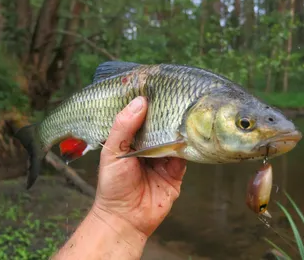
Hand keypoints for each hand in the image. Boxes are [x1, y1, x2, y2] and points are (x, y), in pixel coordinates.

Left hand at [92, 96, 186, 237]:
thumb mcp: (113, 152)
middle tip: (178, 94)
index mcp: (131, 139)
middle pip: (161, 125)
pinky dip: (188, 146)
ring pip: (175, 137)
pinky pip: (185, 155)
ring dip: (180, 127)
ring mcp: (164, 158)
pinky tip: (190, 134)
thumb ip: (124, 127)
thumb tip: (140, 101)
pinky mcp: (176, 171)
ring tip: (187, 110)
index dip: (148, 103)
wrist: (125, 219)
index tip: (157, 86)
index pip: (142, 116)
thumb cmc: (113, 185)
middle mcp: (149, 145)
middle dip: (168, 113)